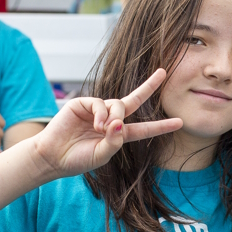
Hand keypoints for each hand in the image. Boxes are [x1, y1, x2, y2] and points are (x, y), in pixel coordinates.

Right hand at [32, 68, 181, 178]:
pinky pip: (101, 103)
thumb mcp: (101, 155)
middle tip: (163, 72)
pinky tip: (96, 126)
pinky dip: (102, 114)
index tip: (180, 122)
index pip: (144, 129)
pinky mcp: (84, 103)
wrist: (51, 157)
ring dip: (116, 117)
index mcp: (118, 135)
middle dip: (149, 86)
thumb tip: (119, 123)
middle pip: (134, 100)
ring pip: (119, 104)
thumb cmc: (76, 159)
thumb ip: (114, 142)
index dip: (161, 126)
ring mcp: (98, 110)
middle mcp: (111, 119)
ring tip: (102, 130)